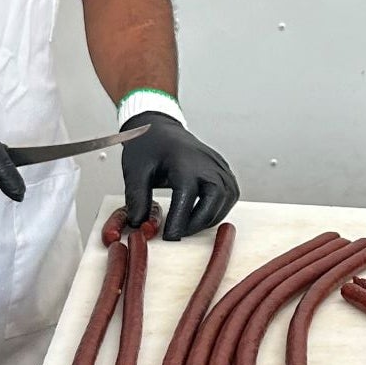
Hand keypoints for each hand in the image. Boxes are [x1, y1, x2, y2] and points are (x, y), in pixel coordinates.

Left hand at [121, 112, 237, 238]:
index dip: (180, 219)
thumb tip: (140, 224)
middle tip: (179, 233)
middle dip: (198, 222)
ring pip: (226, 198)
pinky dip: (219, 208)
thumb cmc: (148, 146)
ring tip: (189, 225)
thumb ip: (137, 199)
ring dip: (210, 217)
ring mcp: (218, 164)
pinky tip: (202, 214)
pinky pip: (230, 193)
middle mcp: (207, 162)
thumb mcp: (135, 171)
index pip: (187, 195)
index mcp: (183, 160)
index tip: (170, 236)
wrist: (160, 128)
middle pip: (215, 198)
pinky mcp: (223, 169)